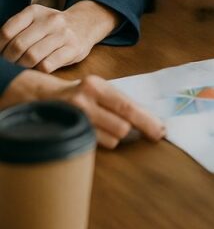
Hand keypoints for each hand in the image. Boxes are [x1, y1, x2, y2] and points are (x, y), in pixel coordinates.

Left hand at [0, 1, 118, 72]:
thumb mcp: (34, 20)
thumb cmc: (51, 28)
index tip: (1, 54)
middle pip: (18, 46)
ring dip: (24, 66)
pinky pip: (47, 65)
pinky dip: (38, 71)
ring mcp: (63, 34)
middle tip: (12, 63)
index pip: (6, 32)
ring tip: (25, 66)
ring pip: (32, 57)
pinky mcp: (73, 49)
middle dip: (10, 60)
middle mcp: (50, 20)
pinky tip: (39, 68)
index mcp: (34, 11)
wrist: (85, 24)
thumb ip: (16, 30)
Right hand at [2, 71, 164, 149]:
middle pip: (123, 126)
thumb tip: (146, 120)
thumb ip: (117, 103)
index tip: (162, 131)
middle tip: (149, 135)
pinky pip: (95, 143)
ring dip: (115, 137)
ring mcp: (75, 115)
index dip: (148, 121)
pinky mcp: (67, 129)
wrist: (36, 97)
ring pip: (112, 138)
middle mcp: (86, 98)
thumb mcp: (96, 90)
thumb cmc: (75, 95)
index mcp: (98, 85)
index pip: (129, 106)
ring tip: (106, 127)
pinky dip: (101, 141)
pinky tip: (96, 133)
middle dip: (135, 131)